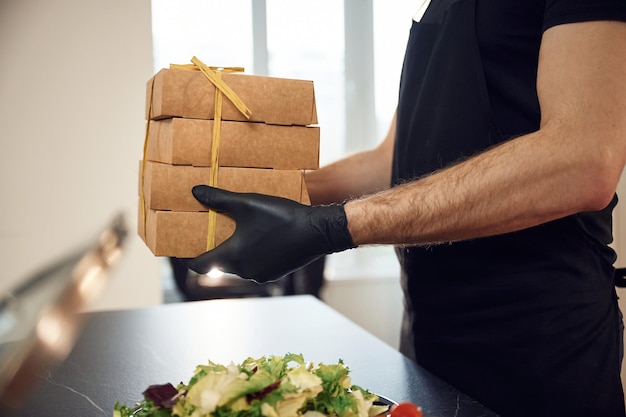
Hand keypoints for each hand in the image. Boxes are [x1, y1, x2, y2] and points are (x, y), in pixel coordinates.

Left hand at [182, 185, 355, 282]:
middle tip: (209, 232)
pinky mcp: (274, 273)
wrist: (317, 231)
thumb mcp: (247, 203)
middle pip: (218, 264)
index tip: (180, 248)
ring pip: (237, 265)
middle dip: (212, 249)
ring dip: (233, 252)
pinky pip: (254, 266)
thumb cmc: (281, 217)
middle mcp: (243, 271)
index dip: (187, 257)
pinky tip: (258, 238)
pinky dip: (250, 255)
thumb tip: (195, 191)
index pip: (198, 265)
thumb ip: (219, 198)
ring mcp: (260, 274)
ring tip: (235, 232)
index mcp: (232, 256)